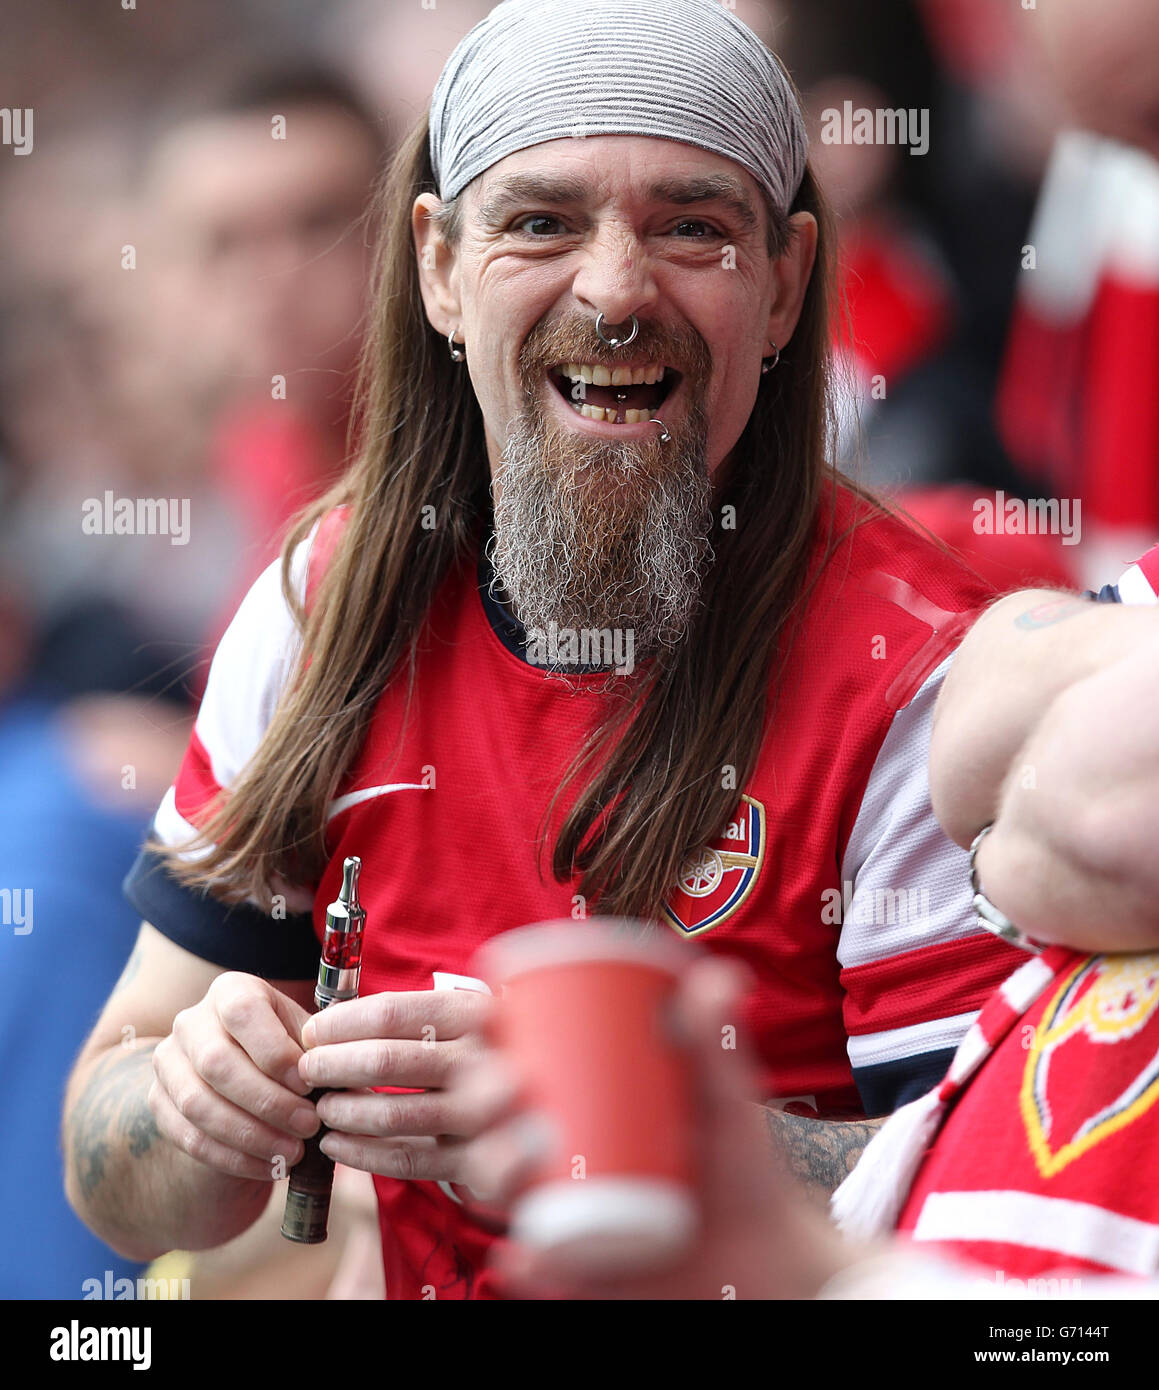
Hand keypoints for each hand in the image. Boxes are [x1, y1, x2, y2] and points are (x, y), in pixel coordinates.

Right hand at [149, 973, 317, 1180]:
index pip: (244, 1013)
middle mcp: (190, 1021)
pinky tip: (269, 1168)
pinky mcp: (159, 1103)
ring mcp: (167, 1063)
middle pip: (217, 1063)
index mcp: (230, 991)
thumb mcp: (305, 1039)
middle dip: (268, 1102)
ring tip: (293, 1152)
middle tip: (309, 1127)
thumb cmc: (287, 1052)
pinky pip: (189, 1138)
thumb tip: (345, 1075)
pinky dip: (233, 1158)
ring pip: (199, 1104)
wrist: (243, 1077)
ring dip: (251, 1136)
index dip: (276, 1052)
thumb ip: (320, 1051)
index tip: (310, 1085)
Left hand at [299, 989, 494, 1184]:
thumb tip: (331, 1028)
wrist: (554, 1102)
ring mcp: (480, 1114)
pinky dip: (362, 1153)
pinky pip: (406, 1159)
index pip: (392, 1013)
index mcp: (475, 1014)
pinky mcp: (475, 1160)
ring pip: (392, 1114)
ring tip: (320, 1107)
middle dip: (332, 1065)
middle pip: (386, 1061)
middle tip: (306, 1069)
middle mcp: (479, 1061)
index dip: (341, 1023)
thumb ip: (415, 1020)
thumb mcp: (470, 1018)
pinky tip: (336, 1144)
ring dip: (343, 1111)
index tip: (311, 1031)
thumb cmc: (489, 1050)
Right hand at [452, 956, 860, 1298]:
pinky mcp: (578, 1268)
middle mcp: (556, 1154)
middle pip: (489, 1121)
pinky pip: (535, 1267)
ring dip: (494, 1170)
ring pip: (502, 1190)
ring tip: (522, 1158)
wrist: (766, 1252)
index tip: (487, 1020)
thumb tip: (723, 974)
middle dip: (479, 1100)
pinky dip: (524, 1264)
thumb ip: (718, 1041)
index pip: (508, 1066)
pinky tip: (521, 1256)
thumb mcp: (724, 1097)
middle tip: (510, 1086)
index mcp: (574, 1102)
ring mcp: (562, 1211)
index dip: (483, 1045)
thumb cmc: (737, 1164)